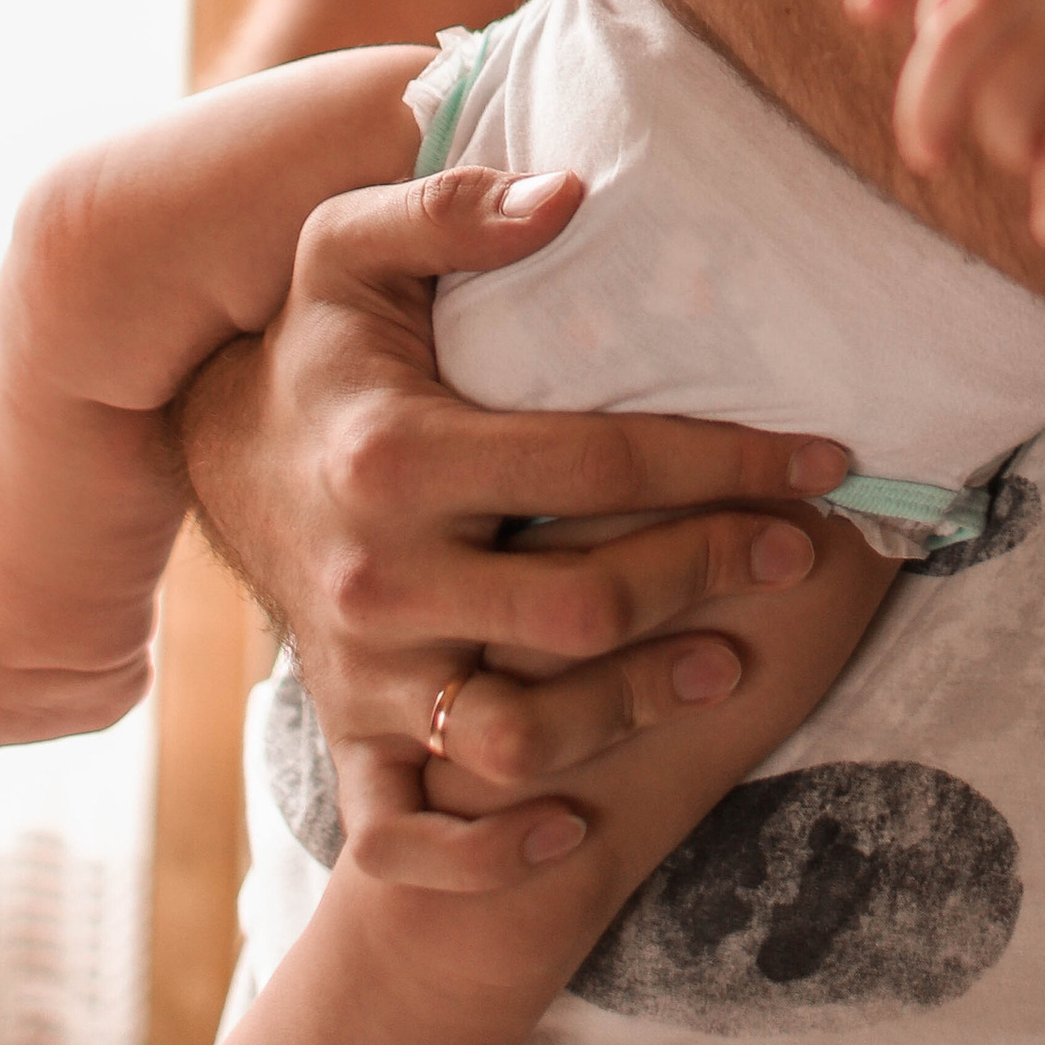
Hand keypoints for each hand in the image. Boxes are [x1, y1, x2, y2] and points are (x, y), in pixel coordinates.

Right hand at [173, 158, 853, 890]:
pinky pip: (405, 839)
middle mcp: (378, 576)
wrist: (220, 458)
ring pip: (513, 736)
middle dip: (706, 579)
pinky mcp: (346, 740)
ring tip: (726, 666)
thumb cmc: (323, 347)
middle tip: (797, 554)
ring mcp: (360, 672)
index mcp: (396, 455)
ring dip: (632, 714)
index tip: (825, 457)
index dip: (726, 460)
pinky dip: (487, 854)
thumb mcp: (353, 250)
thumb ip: (449, 207)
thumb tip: (566, 190)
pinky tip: (573, 827)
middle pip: (578, 608)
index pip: (598, 465)